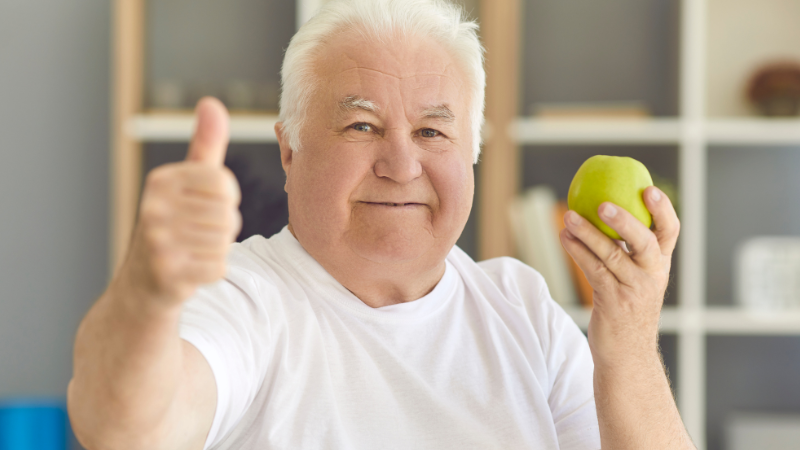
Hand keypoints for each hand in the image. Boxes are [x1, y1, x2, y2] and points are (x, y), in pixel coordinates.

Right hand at [119, 97, 241, 306]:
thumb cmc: (172, 225)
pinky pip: (219, 267)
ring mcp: (158, 242)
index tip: (204, 207)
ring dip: (216, 249)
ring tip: (191, 249)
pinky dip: (212, 271)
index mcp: (161, 181)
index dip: (225, 199)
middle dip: (222, 228)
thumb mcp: (184, 182)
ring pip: (225, 242)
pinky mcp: (167, 273)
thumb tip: (212, 102)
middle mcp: (154, 207)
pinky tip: (190, 269)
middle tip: (195, 234)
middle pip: (228, 214)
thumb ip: (205, 144)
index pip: (224, 183)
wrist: (141, 285)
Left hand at [559, 186, 679, 366]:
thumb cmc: (627, 309)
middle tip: (603, 204)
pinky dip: (577, 252)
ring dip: (587, 234)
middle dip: (625, 220)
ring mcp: (634, 290)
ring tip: (569, 217)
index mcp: (660, 265)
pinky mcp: (613, 302)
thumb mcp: (636, 279)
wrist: (626, 354)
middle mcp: (652, 275)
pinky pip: (593, 271)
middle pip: (644, 241)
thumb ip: (628, 251)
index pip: (670, 232)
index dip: (663, 209)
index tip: (648, 188)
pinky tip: (564, 238)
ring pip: (611, 255)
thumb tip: (606, 212)